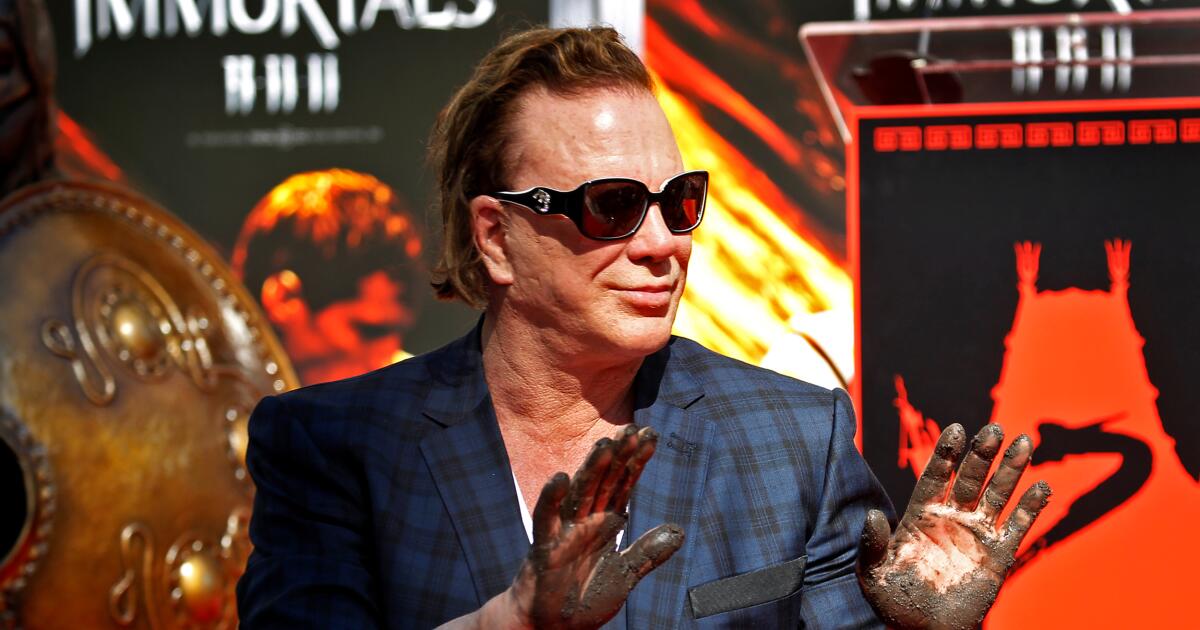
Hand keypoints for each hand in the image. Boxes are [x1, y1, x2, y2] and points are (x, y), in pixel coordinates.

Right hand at [507, 424, 683, 628]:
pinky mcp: (545, 547)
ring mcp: (565, 531)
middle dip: (619, 455)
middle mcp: (587, 520)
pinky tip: (560, 478)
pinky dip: (552, 499)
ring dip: (592, 469)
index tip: (651, 435)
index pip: (624, 484)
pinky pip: (547, 519)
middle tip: (633, 428)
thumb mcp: (625, 575)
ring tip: (605, 445)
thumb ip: (648, 553)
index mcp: (606, 523)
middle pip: (605, 481)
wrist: (551, 627)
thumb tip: (679, 530)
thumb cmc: (584, 598)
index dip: (637, 461)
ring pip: (581, 493)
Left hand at [857, 423, 1050, 629]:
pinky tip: (1040, 486)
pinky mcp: (998, 556)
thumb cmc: (895, 602)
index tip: (957, 429)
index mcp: (921, 515)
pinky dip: (1030, 507)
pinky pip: (1017, 527)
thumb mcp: (873, 574)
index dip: (946, 454)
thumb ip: (873, 544)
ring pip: (996, 495)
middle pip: (969, 478)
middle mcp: (951, 519)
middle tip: (995, 429)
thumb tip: (871, 514)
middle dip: (982, 454)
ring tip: (1024, 442)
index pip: (935, 476)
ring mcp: (976, 535)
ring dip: (1010, 470)